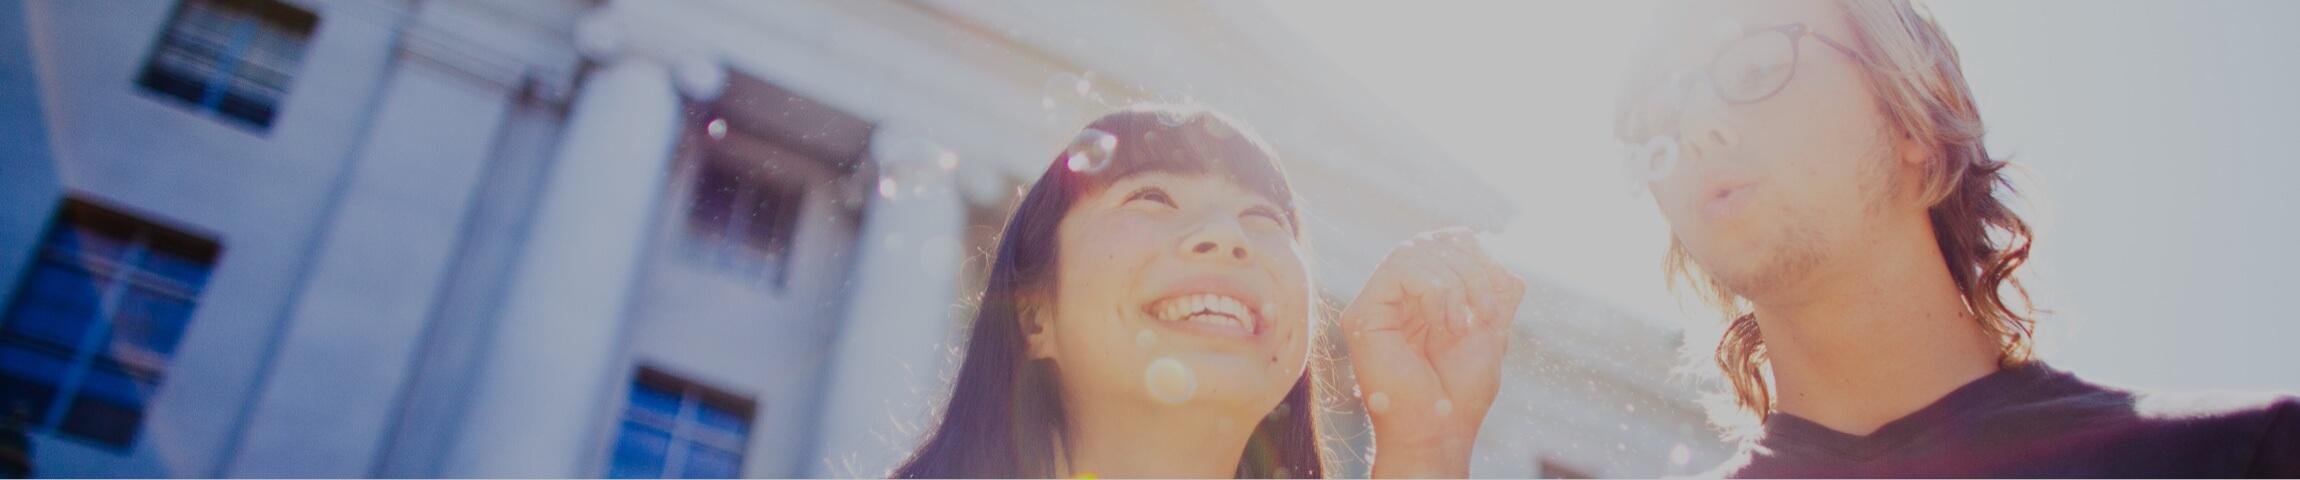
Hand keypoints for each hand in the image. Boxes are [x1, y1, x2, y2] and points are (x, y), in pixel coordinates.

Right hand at [1341, 227, 1525, 476]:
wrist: (1440, 431)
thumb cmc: (1460, 393)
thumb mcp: (1490, 329)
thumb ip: (1495, 287)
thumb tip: (1498, 243)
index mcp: (1422, 296)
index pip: (1447, 242)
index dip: (1478, 256)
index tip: (1494, 301)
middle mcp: (1395, 296)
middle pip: (1433, 240)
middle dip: (1471, 268)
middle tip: (1485, 310)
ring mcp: (1377, 304)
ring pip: (1414, 249)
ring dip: (1456, 281)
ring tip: (1463, 323)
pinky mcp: (1363, 315)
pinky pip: (1399, 268)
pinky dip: (1434, 288)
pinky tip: (1444, 322)